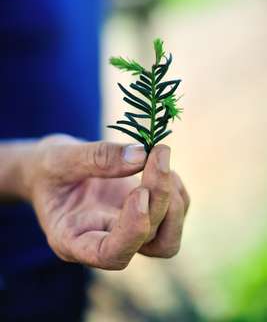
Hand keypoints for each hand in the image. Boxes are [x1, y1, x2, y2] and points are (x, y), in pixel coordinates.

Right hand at [20, 135, 188, 269]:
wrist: (51, 170)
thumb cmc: (47, 168)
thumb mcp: (61, 158)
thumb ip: (98, 157)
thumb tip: (142, 154)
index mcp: (73, 239)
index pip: (110, 255)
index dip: (133, 230)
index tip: (140, 191)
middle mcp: (103, 242)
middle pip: (146, 241)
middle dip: (159, 198)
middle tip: (158, 153)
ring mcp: (125, 232)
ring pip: (166, 240)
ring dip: (175, 202)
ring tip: (161, 158)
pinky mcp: (140, 217)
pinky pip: (172, 218)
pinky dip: (177, 192)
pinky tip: (162, 165)